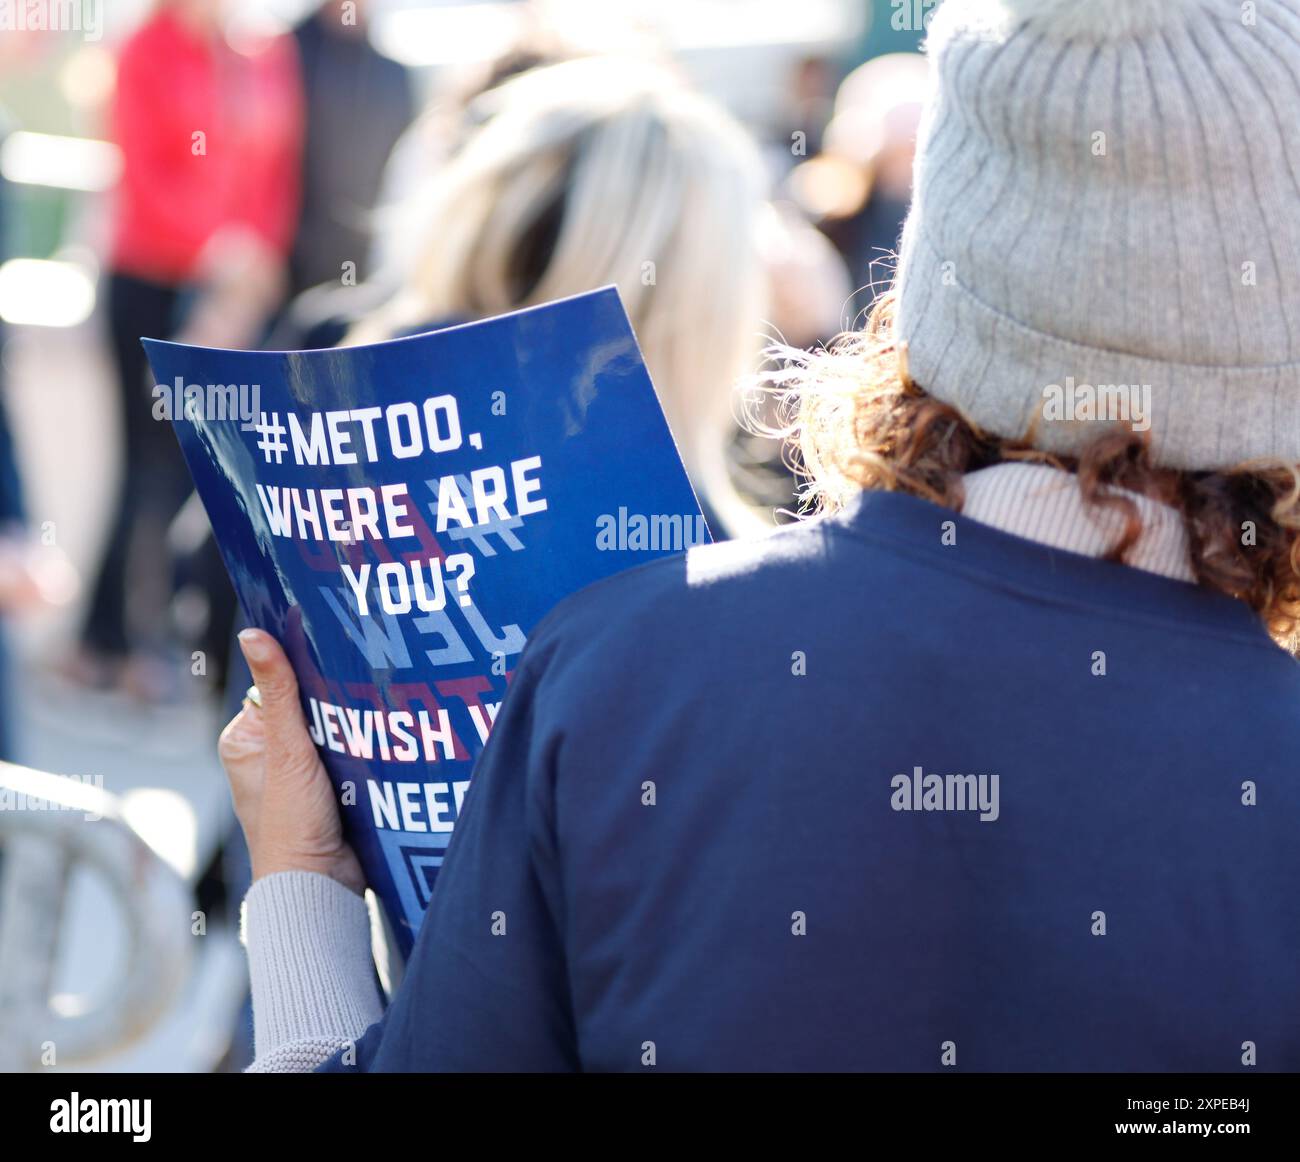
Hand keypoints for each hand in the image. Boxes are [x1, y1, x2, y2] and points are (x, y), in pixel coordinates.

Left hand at [219, 629, 364, 894]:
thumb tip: (253, 634)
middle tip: (369, 682)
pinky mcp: (331, 790)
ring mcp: (300, 774)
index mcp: (244, 739)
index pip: (280, 685)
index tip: (340, 654)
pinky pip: (352, 754)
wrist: (319, 887)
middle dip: (337, 699)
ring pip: (335, 729)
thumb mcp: (288, 749)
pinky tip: (389, 739)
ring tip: (383, 711)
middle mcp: (268, 754)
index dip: (308, 670)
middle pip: (310, 706)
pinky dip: (367, 748)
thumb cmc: (290, 825)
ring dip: (357, 725)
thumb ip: (278, 691)